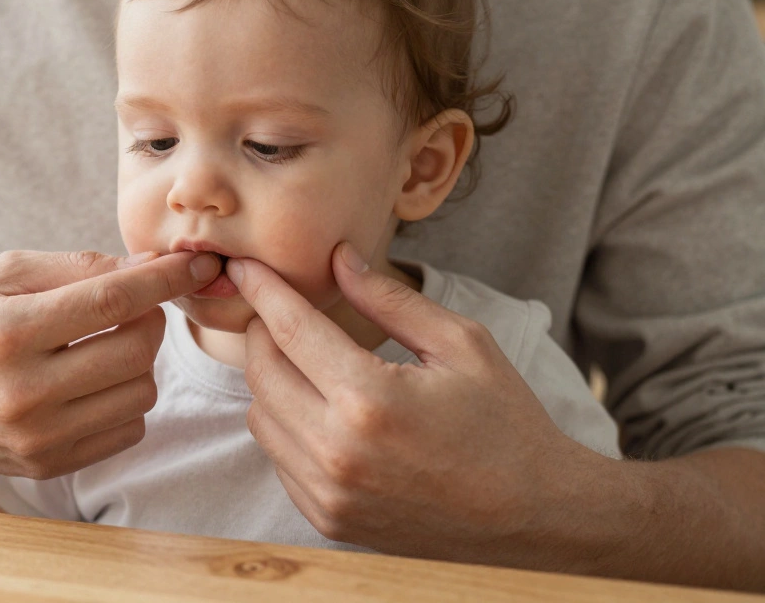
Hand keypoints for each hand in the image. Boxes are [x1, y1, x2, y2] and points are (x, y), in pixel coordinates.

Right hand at [0, 249, 220, 478]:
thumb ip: (75, 266)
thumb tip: (148, 267)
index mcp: (6, 331)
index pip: (111, 301)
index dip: (164, 279)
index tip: (197, 263)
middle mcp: (22, 391)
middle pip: (137, 348)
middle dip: (148, 317)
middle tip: (126, 305)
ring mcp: (36, 437)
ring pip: (141, 392)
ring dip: (138, 361)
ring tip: (103, 345)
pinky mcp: (46, 465)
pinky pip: (127, 429)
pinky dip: (124, 399)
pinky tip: (91, 381)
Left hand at [228, 243, 604, 563]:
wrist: (533, 515)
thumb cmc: (505, 422)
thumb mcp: (461, 344)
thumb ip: (390, 299)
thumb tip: (338, 258)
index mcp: (370, 399)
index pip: (289, 330)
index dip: (262, 290)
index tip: (243, 267)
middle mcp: (337, 451)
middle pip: (260, 373)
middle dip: (262, 332)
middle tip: (281, 312)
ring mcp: (328, 492)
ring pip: (260, 417)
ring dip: (271, 381)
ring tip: (308, 362)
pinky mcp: (328, 518)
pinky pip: (278, 459)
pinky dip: (286, 427)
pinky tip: (322, 411)